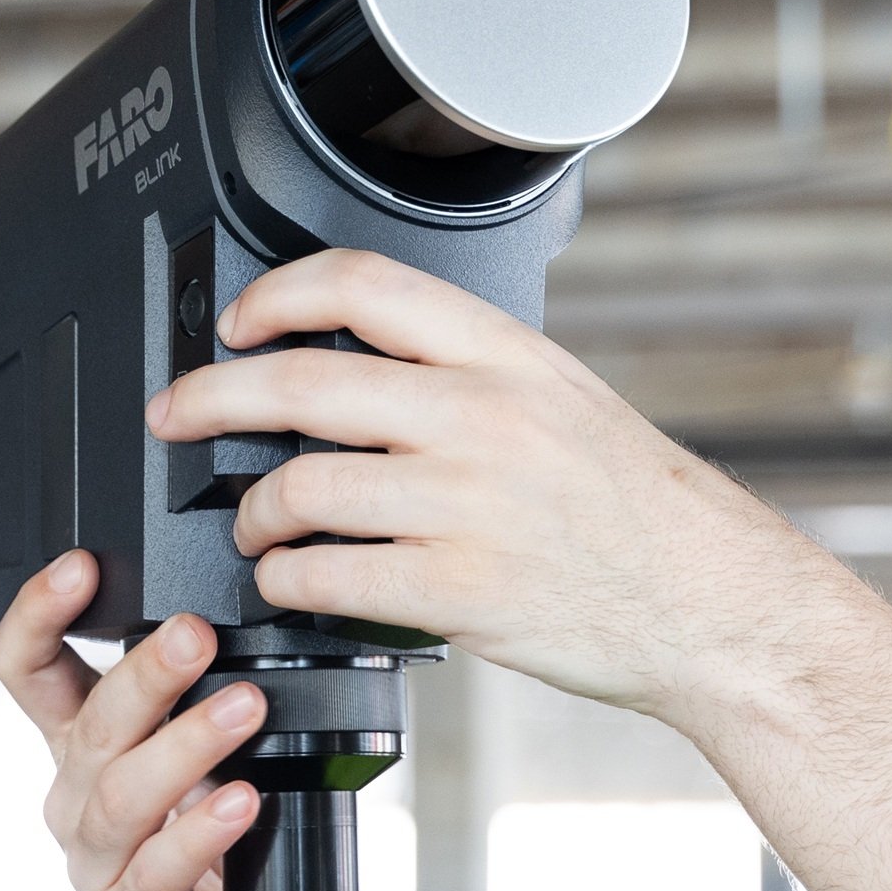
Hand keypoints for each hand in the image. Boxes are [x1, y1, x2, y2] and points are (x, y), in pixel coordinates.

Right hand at [0, 554, 267, 890]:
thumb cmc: (201, 859)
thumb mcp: (186, 765)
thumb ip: (194, 701)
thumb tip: (252, 617)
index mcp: (78, 746)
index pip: (29, 668)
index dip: (38, 613)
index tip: (81, 564)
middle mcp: (74, 796)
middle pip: (90, 721)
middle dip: (144, 670)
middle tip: (196, 632)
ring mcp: (96, 860)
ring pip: (123, 792)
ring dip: (187, 742)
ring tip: (245, 708)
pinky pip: (160, 869)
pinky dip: (201, 832)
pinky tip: (240, 803)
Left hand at [145, 252, 849, 720]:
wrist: (713, 606)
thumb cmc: (644, 515)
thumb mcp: (569, 404)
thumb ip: (475, 378)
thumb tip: (366, 370)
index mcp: (508, 357)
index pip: (365, 284)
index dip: (277, 295)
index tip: (239, 321)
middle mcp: (483, 419)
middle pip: (303, 382)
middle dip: (212, 398)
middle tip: (178, 413)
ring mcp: (467, 506)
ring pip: (300, 485)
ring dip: (253, 510)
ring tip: (254, 524)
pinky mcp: (457, 591)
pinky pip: (325, 574)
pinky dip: (286, 578)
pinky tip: (292, 579)